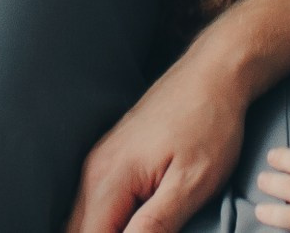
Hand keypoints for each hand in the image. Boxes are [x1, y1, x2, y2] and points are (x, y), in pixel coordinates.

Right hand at [68, 50, 248, 232]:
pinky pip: (94, 204)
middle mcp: (94, 171)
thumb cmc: (209, 124)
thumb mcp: (192, 181)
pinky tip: (132, 224)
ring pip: (81, 219)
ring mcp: (99, 163)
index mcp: (110, 180)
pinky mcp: (111, 159)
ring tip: (142, 227)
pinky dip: (105, 222)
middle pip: (75, 232)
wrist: (214, 73)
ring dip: (104, 231)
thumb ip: (156, 225)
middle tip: (147, 231)